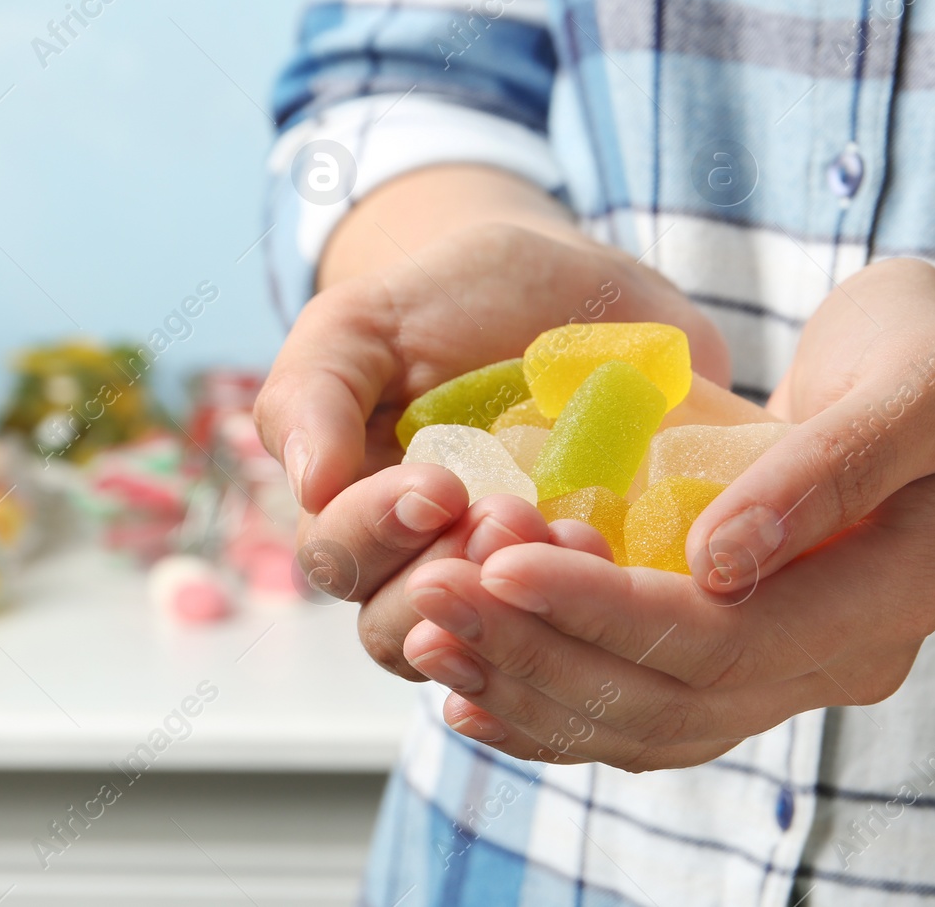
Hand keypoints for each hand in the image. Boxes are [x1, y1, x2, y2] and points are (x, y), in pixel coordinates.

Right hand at [255, 221, 728, 677]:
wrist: (572, 284)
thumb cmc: (450, 300)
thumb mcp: (367, 320)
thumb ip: (315, 390)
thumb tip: (309, 483)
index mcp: (357, 511)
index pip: (339, 556)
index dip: (378, 532)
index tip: (438, 485)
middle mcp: (425, 565)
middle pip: (404, 627)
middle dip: (452, 576)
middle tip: (509, 513)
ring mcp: (510, 586)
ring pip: (491, 649)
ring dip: (524, 609)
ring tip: (576, 536)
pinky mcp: (592, 587)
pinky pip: (582, 637)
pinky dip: (597, 618)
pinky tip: (625, 572)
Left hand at [397, 258, 934, 766]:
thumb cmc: (931, 351)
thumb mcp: (916, 379)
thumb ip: (829, 466)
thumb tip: (718, 562)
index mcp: (890, 598)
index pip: (725, 638)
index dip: (604, 607)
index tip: (500, 557)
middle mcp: (840, 661)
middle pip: (671, 698)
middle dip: (540, 649)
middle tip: (429, 592)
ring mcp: (793, 670)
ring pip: (646, 721)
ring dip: (529, 685)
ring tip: (427, 634)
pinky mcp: (744, 656)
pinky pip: (642, 709)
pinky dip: (552, 702)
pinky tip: (469, 685)